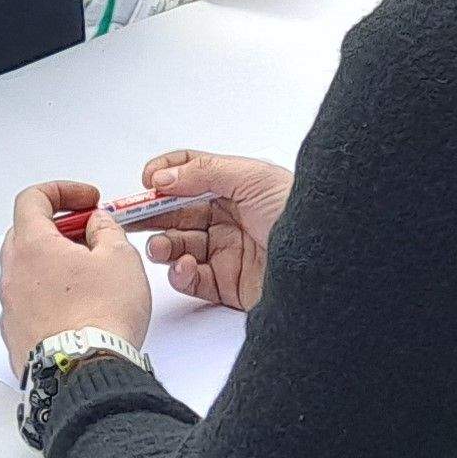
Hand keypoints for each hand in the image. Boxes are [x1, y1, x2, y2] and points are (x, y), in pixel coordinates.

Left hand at [0, 181, 150, 377]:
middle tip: (91, 235)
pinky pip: (29, 302)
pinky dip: (50, 295)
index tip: (87, 200)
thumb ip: (107, 229)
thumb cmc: (101, 316)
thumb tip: (98, 225)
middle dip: (59, 227)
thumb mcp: (120, 257)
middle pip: (26, 233)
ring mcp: (11, 308)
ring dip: (54, 263)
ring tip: (91, 275)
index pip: (32, 199)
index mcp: (33, 246)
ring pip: (27, 270)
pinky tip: (80, 306)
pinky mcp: (16, 336)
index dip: (62, 191)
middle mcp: (13, 275)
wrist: (85, 373)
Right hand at [134, 150, 293, 311]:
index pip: (191, 172)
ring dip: (162, 245)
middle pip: (177, 211)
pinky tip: (184, 266)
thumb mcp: (254, 179)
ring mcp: (226, 251)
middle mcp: (229, 217)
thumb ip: (205, 173)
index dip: (166, 174)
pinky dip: (180, 273)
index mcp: (236, 186)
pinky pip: (190, 279)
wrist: (327, 262)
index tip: (146, 182)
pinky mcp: (226, 285)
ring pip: (178, 245)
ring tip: (161, 247)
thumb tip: (163, 176)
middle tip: (129, 217)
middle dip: (152, 213)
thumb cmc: (302, 212)